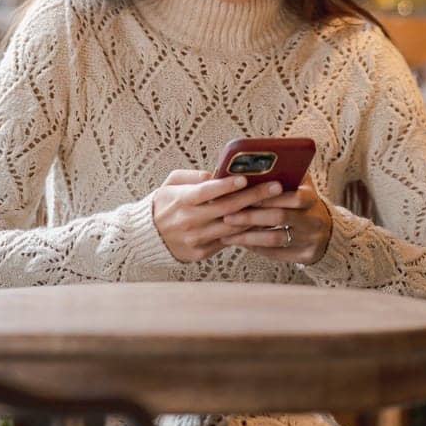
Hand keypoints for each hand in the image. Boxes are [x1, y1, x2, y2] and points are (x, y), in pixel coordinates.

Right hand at [151, 169, 286, 262]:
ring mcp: (197, 239)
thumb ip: (193, 177)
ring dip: (257, 216)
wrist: (147, 237)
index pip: (206, 192)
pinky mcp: (202, 253)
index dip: (226, 185)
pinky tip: (264, 222)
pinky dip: (246, 232)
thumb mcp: (171, 183)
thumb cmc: (163, 203)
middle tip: (277, 187)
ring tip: (278, 204)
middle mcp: (189, 221)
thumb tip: (216, 173)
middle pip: (227, 209)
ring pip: (233, 227)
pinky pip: (229, 241)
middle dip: (254, 196)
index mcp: (181, 200)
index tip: (245, 178)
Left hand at [219, 174, 332, 264]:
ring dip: (248, 236)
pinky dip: (256, 248)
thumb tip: (258, 160)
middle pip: (280, 217)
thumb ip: (286, 173)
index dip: (267, 196)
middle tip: (227, 215)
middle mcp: (315, 220)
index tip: (243, 195)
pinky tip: (241, 242)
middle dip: (251, 216)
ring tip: (227, 233)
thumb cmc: (304, 204)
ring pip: (275, 239)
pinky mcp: (305, 256)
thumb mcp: (302, 186)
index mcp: (313, 198)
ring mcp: (311, 240)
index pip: (293, 196)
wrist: (328, 232)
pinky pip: (276, 254)